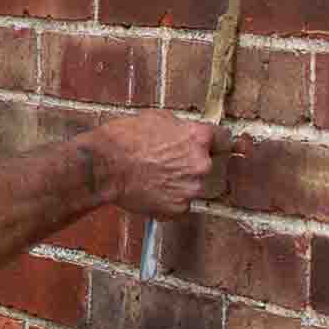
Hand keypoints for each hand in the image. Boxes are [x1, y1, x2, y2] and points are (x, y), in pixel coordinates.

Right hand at [89, 110, 227, 217]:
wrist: (103, 166)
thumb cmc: (125, 138)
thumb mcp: (157, 118)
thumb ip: (182, 128)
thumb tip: (188, 134)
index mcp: (200, 138)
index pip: (225, 140)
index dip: (215, 143)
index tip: (212, 147)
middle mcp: (201, 164)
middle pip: (209, 166)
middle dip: (193, 165)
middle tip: (168, 163)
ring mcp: (191, 189)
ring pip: (194, 187)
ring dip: (181, 184)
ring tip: (154, 177)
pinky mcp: (179, 209)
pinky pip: (181, 205)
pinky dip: (169, 200)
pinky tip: (151, 191)